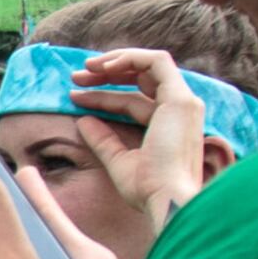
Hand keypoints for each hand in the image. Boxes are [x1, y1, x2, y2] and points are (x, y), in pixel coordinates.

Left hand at [62, 47, 207, 241]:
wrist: (167, 201)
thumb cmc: (148, 190)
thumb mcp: (118, 161)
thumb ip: (103, 140)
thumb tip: (82, 121)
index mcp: (168, 127)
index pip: (132, 102)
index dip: (102, 96)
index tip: (73, 97)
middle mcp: (180, 112)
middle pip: (142, 80)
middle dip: (107, 74)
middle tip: (76, 77)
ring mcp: (183, 103)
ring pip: (150, 65)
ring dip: (116, 62)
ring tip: (84, 69)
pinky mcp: (180, 99)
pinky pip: (157, 62)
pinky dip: (130, 58)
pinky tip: (102, 67)